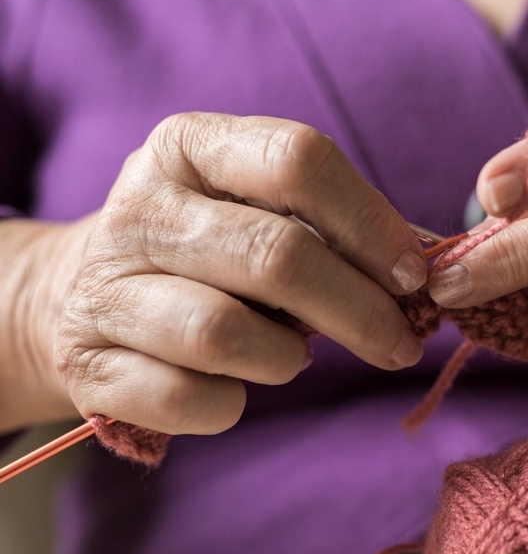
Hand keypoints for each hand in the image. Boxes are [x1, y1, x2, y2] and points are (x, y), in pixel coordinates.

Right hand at [56, 113, 426, 434]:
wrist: (77, 297)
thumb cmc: (201, 256)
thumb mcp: (254, 213)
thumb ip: (331, 229)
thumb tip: (424, 267)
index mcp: (188, 148)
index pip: (299, 161)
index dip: (372, 224)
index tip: (414, 277)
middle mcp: (139, 210)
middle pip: (277, 257)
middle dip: (360, 312)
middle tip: (400, 345)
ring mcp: (105, 290)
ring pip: (226, 335)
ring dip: (285, 359)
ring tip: (292, 357)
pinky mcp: (91, 366)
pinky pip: (191, 400)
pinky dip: (231, 405)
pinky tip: (231, 387)